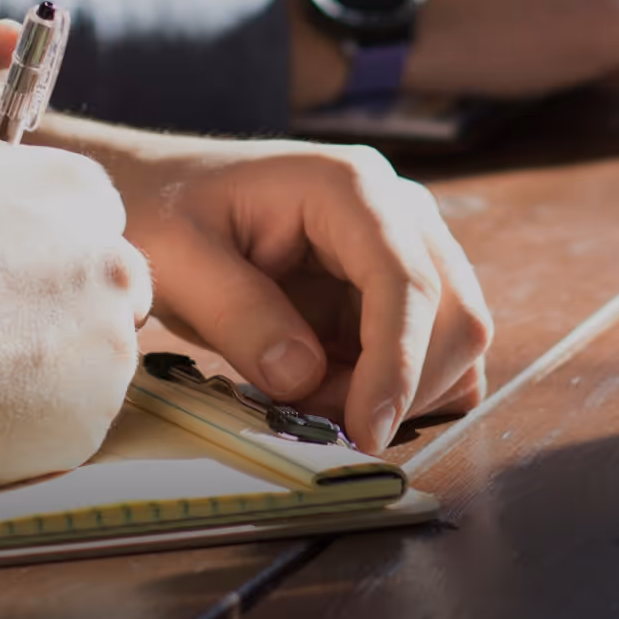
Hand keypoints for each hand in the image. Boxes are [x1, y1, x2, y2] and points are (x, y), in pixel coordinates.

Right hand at [0, 23, 150, 491]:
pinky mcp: (96, 410)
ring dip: (41, 365)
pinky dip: (36, 418)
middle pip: (101, 290)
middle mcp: (115, 257)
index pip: (87, 226)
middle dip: (50, 309)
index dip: (33, 254)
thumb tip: (12, 30)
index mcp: (81, 194)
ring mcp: (112, 337)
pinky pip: (74, 416)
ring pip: (90, 355)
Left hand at [94, 138, 492, 453]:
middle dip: (402, 385)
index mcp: (350, 186)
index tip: (366, 432)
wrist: (162, 193)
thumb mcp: (176, 258)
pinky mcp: (397, 286)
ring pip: (455, 337)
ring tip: (312, 400)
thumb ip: (239, 314)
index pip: (406, 280)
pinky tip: (335, 392)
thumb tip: (303, 378)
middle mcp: (398, 209)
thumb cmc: (164, 210)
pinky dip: (399, 389)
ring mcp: (406, 246)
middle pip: (455, 311)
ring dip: (400, 392)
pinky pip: (432, 351)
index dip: (398, 363)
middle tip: (319, 422)